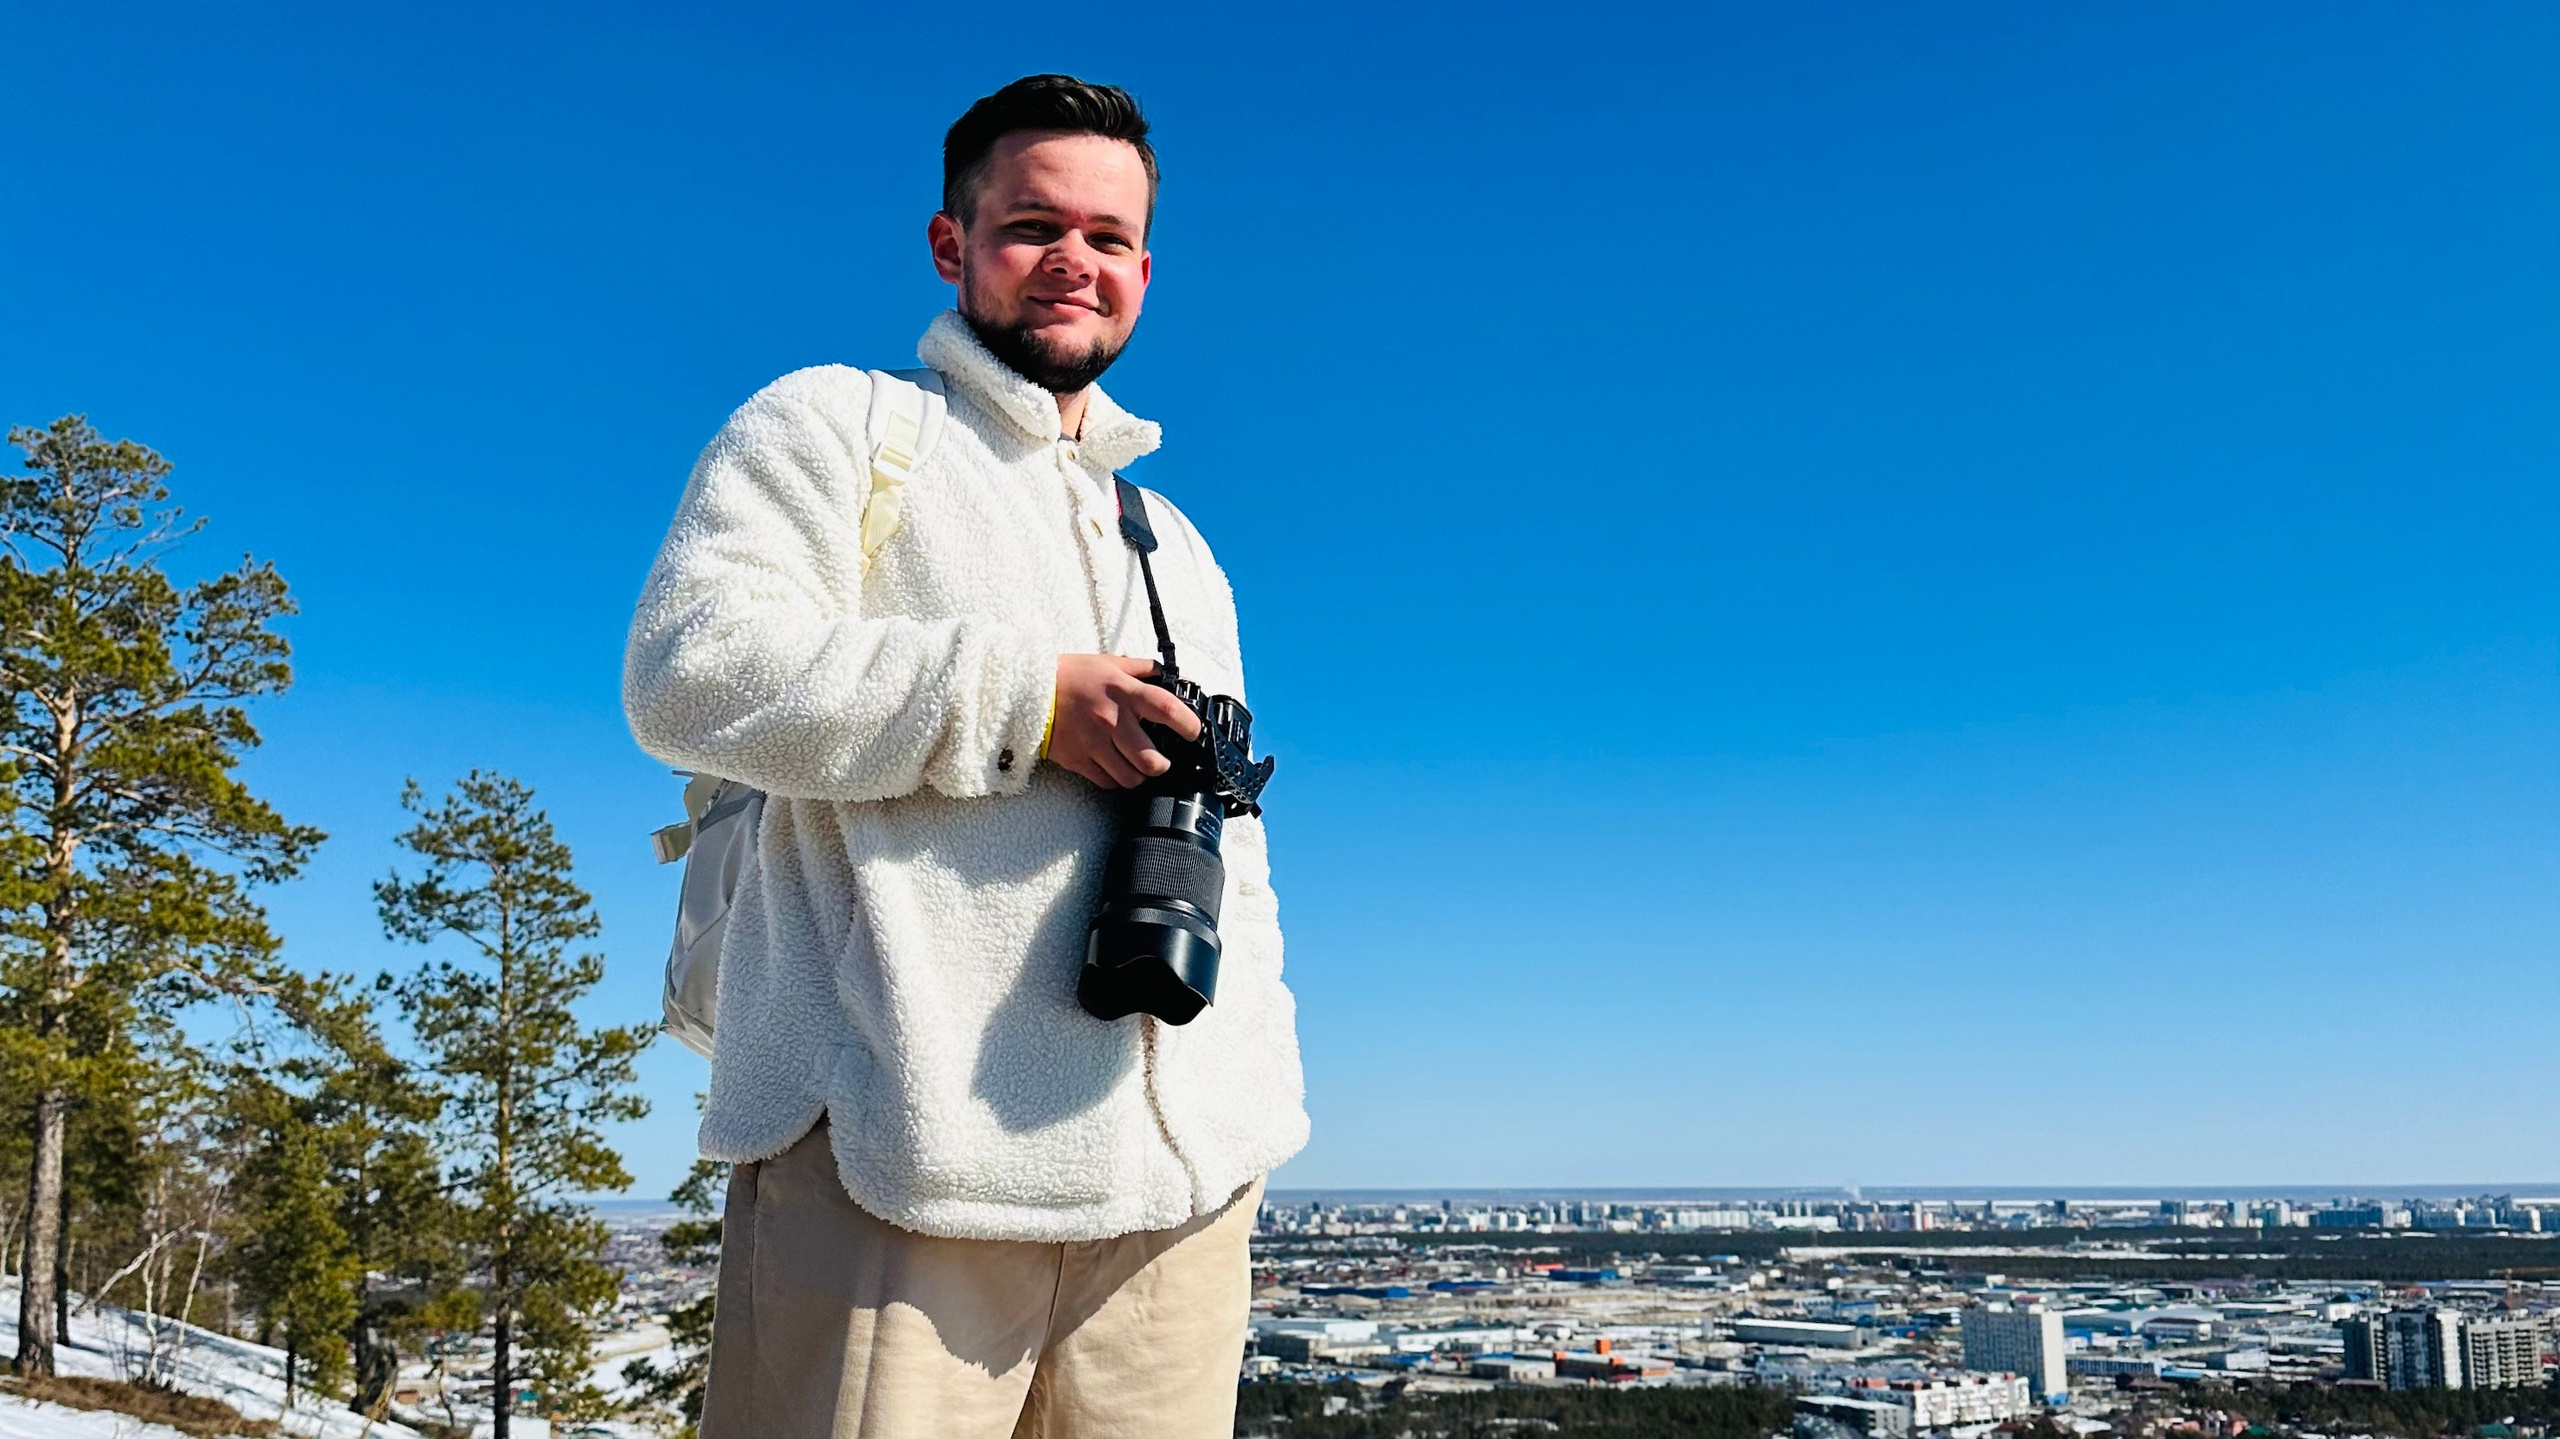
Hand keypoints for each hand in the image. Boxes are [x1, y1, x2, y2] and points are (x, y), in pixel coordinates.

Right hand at [1048, 654, 1203, 788]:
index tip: (1192, 732)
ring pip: (1130, 777)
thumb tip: (1167, 674)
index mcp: (1122, 691)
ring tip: (1138, 767)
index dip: (1187, 723)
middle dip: (1162, 765)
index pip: (1165, 708)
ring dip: (1139, 775)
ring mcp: (1093, 743)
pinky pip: (1106, 781)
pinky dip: (1115, 779)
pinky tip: (1115, 768)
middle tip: (1161, 760)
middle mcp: (1111, 719)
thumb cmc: (1068, 675)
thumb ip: (1139, 668)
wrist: (1025, 690)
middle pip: (1150, 759)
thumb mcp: (1107, 662)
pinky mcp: (1077, 760)